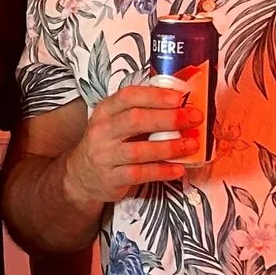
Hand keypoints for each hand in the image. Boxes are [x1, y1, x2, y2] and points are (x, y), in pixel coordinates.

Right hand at [59, 83, 197, 210]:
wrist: (82, 175)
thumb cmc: (108, 143)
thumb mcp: (114, 121)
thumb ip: (140, 110)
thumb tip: (179, 102)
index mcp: (105, 111)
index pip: (128, 97)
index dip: (155, 96)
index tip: (179, 97)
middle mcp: (102, 131)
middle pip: (135, 120)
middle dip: (168, 118)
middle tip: (194, 118)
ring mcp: (105, 156)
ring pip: (139, 150)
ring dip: (169, 147)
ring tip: (192, 144)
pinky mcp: (111, 178)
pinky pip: (140, 174)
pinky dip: (162, 171)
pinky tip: (178, 168)